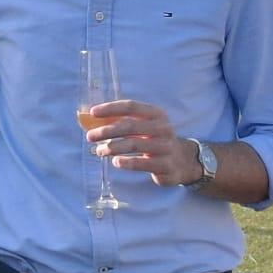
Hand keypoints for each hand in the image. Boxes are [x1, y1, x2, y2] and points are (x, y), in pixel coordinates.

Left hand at [84, 100, 203, 186]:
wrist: (182, 162)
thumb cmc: (154, 141)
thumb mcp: (143, 128)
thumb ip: (121, 122)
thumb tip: (90, 120)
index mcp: (156, 114)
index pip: (131, 106)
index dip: (111, 108)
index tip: (92, 112)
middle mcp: (163, 128)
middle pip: (130, 125)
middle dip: (107, 130)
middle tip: (90, 136)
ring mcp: (166, 147)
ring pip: (134, 144)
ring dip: (112, 147)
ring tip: (99, 151)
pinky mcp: (166, 166)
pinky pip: (141, 163)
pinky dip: (125, 162)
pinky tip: (115, 162)